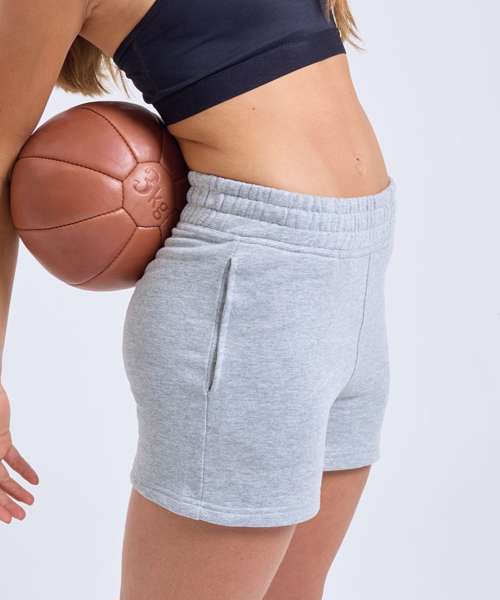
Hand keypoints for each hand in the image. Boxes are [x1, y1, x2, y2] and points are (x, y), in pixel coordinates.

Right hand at [0, 382, 38, 523]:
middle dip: (6, 504)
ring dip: (16, 490)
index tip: (8, 520)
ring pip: (2, 475)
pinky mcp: (0, 438)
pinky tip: (34, 480)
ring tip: (30, 501)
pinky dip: (23, 468)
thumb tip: (0, 485)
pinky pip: (12, 457)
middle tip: (21, 516)